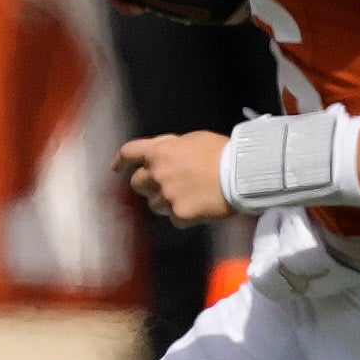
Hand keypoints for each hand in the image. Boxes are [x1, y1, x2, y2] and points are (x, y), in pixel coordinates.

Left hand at [115, 131, 234, 224]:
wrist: (242, 173)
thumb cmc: (223, 153)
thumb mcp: (193, 140)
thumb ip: (171, 148)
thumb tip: (161, 156)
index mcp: (160, 151)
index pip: (130, 152)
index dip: (121, 160)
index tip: (117, 167)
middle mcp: (158, 173)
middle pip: (137, 184)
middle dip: (146, 185)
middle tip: (163, 186)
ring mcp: (168, 195)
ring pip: (154, 205)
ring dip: (166, 202)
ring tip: (190, 195)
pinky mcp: (180, 214)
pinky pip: (174, 219)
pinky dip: (184, 216)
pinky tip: (200, 207)